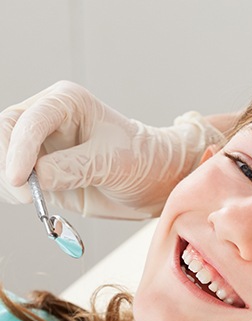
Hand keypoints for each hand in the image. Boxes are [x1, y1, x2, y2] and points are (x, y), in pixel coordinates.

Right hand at [0, 81, 223, 218]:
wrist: (154, 182)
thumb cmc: (141, 161)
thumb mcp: (112, 162)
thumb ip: (74, 168)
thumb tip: (37, 178)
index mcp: (67, 102)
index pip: (30, 120)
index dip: (19, 149)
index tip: (20, 178)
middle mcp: (49, 119)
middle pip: (8, 133)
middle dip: (9, 164)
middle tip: (24, 196)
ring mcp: (44, 146)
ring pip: (8, 157)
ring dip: (12, 182)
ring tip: (33, 201)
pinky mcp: (44, 171)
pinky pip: (20, 181)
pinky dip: (19, 194)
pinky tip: (35, 203)